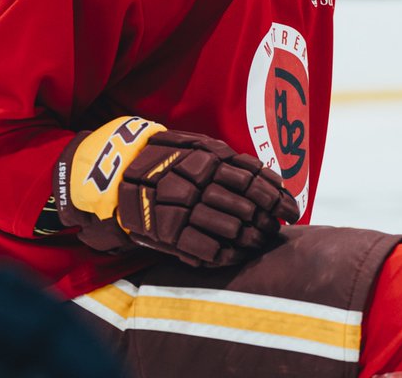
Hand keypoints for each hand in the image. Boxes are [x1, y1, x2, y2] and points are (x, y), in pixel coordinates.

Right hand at [56, 117, 298, 266]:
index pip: (254, 177)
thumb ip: (224, 158)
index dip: (277, 195)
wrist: (110, 176)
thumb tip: (264, 176)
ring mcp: (183, 209)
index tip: (291, 207)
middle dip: (267, 220)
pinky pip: (206, 250)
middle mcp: (197, 181)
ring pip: (231, 228)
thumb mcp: (192, 146)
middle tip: (277, 228)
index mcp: (207, 157)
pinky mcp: (169, 234)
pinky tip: (237, 256)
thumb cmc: (159, 159)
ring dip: (252, 239)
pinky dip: (227, 255)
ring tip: (261, 242)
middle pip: (247, 205)